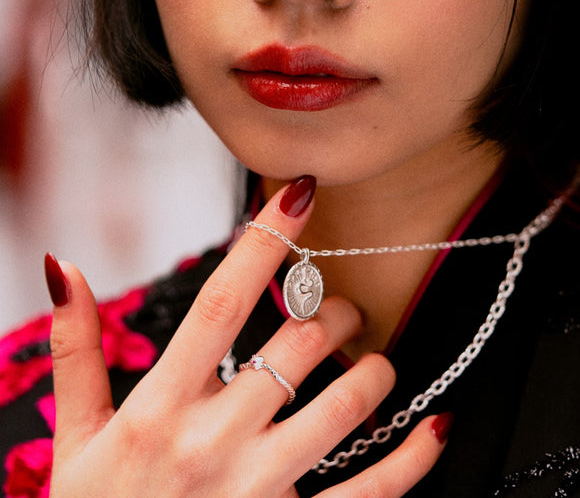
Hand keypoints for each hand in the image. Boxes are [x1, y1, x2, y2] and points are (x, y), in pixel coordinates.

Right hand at [45, 177, 447, 496]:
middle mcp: (217, 442)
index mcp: (162, 407)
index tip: (300, 192)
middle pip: (300, 342)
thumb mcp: (76, 434)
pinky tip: (434, 425)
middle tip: (335, 307)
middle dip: (332, 308)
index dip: (265, 240)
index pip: (222, 301)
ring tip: (370, 358)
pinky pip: (372, 492)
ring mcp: (262, 489)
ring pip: (345, 404)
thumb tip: (65, 270)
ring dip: (372, 368)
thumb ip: (74, 350)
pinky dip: (414, 457)